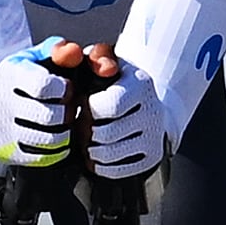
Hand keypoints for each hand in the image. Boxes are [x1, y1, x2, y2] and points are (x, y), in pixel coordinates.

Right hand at [0, 39, 80, 169]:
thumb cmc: (23, 83)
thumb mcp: (34, 59)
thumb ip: (57, 50)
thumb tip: (73, 51)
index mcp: (9, 73)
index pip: (44, 85)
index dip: (65, 88)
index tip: (67, 88)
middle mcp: (0, 101)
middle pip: (49, 116)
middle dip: (67, 112)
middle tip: (69, 108)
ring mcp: (1, 129)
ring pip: (49, 139)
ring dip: (64, 132)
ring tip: (64, 123)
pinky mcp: (6, 151)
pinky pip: (44, 156)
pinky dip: (57, 149)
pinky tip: (57, 138)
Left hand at [82, 56, 163, 177]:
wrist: (148, 106)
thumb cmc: (116, 83)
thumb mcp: (107, 63)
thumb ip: (90, 57)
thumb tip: (71, 53)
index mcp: (141, 85)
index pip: (106, 106)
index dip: (87, 109)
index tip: (85, 105)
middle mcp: (153, 111)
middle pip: (105, 135)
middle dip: (86, 132)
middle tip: (82, 126)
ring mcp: (154, 137)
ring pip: (108, 155)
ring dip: (90, 150)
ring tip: (88, 140)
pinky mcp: (152, 158)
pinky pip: (116, 171)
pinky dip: (100, 166)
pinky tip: (99, 154)